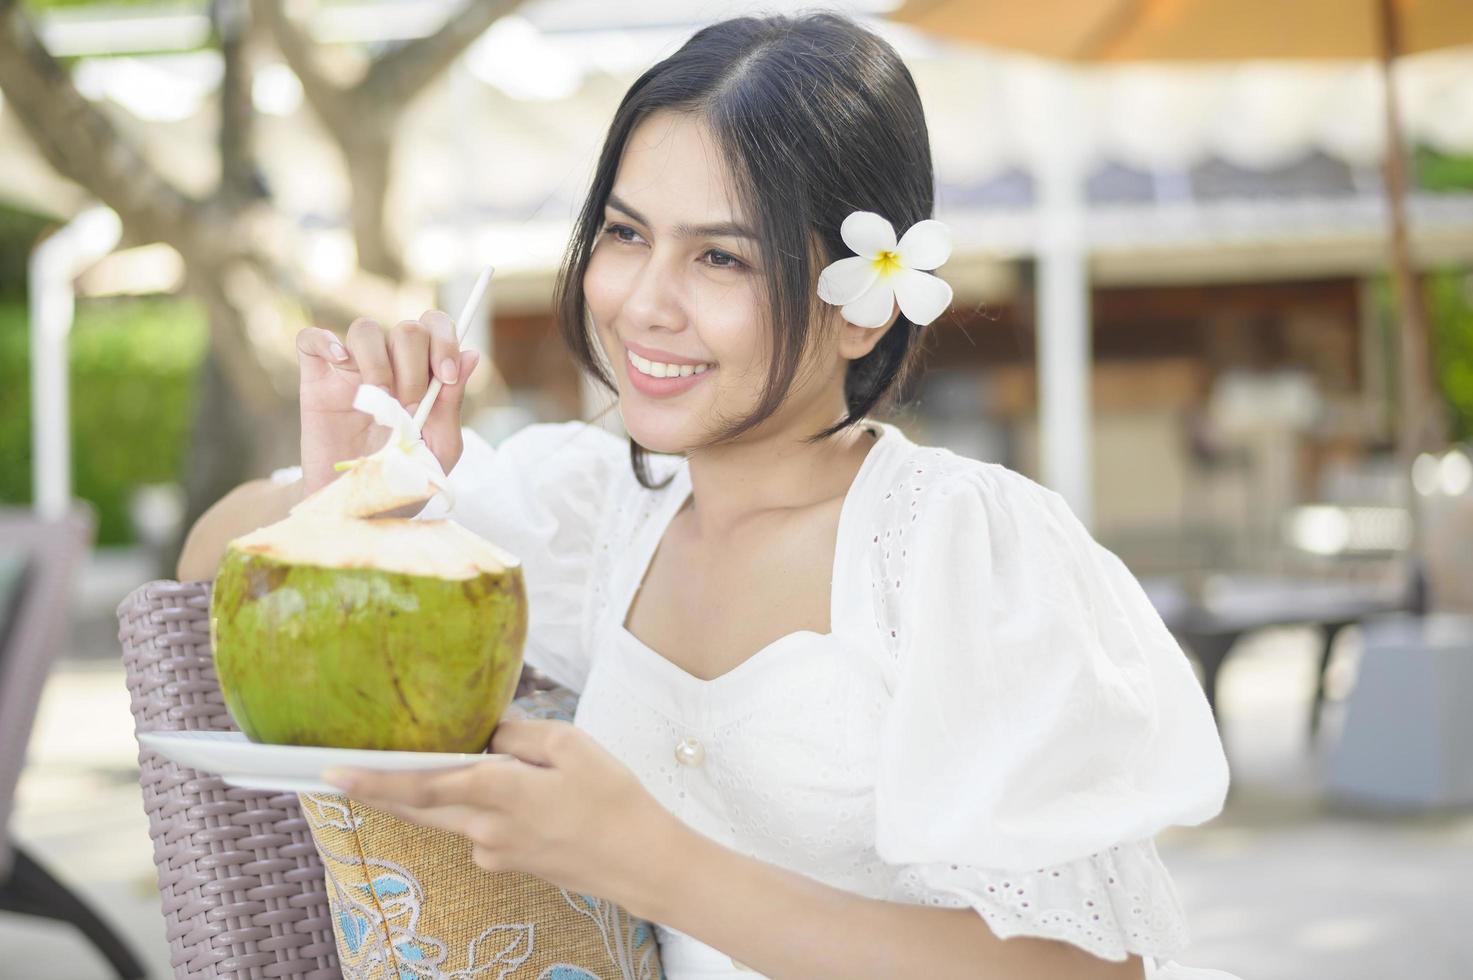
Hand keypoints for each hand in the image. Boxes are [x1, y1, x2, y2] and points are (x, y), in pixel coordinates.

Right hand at [296, 311, 479, 495]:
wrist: (360, 508)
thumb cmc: (404, 478)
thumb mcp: (439, 448)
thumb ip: (452, 403)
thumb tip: (472, 354)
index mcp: (423, 375)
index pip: (435, 327)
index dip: (444, 341)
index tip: (445, 378)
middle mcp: (390, 366)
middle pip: (406, 330)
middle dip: (415, 366)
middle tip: (411, 407)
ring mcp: (352, 372)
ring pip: (365, 330)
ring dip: (379, 362)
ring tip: (379, 401)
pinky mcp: (316, 384)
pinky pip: (310, 340)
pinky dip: (324, 341)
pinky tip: (339, 362)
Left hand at [321, 719, 679, 914]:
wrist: (642, 862)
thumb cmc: (614, 798)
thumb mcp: (571, 745)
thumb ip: (517, 734)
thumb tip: (484, 733)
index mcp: (500, 792)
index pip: (423, 785)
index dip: (375, 779)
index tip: (333, 772)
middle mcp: (486, 829)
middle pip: (418, 807)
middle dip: (379, 789)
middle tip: (340, 770)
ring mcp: (495, 853)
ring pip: (450, 816)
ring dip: (439, 793)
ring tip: (462, 762)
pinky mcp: (508, 864)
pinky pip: (480, 829)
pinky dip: (482, 808)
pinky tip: (525, 797)